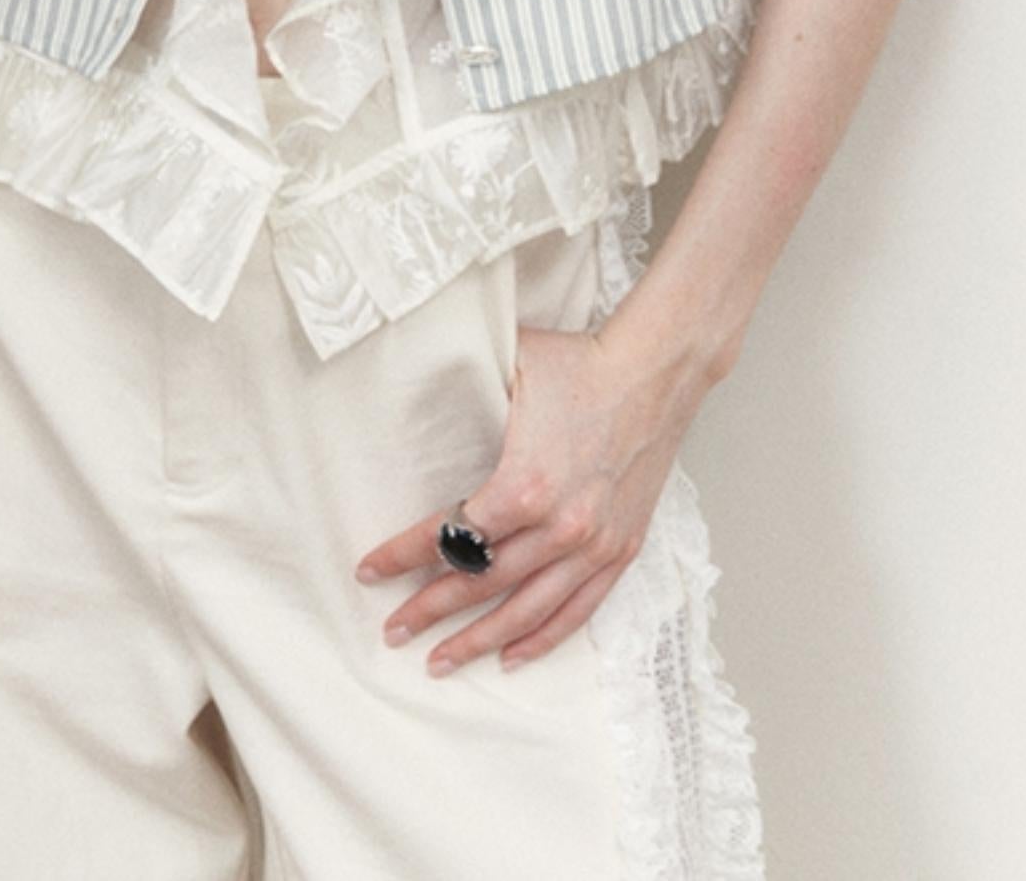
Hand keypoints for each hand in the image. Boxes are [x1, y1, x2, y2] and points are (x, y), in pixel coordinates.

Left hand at [354, 303, 714, 677]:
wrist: (655, 371)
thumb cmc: (580, 364)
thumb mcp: (507, 367)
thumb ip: (459, 387)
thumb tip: (403, 380)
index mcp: (523, 485)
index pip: (449, 536)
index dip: (403, 556)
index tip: (370, 570)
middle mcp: (559, 526)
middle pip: (480, 583)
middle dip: (429, 610)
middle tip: (393, 630)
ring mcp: (593, 544)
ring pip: (525, 611)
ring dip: (479, 639)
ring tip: (440, 660)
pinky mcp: (621, 549)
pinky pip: (577, 609)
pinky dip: (543, 638)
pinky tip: (511, 656)